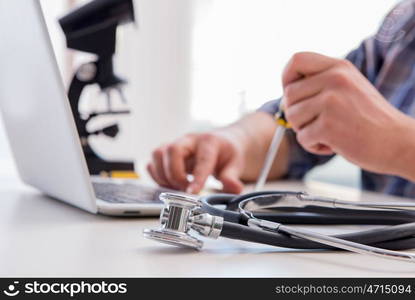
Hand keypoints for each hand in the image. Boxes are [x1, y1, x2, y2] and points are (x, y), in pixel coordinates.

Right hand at [147, 131, 244, 193]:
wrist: (221, 142)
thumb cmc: (227, 152)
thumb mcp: (236, 164)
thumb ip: (232, 177)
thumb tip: (234, 188)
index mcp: (209, 142)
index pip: (202, 159)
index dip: (197, 177)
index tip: (192, 193)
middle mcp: (189, 140)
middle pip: (172, 150)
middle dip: (175, 174)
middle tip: (185, 189)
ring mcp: (176, 145)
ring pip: (158, 154)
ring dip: (163, 175)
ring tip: (176, 187)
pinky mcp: (167, 153)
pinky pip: (153, 162)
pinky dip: (157, 177)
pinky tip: (170, 185)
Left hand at [282, 52, 414, 176]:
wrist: (398, 142)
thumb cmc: (370, 119)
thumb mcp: (349, 88)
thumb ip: (320, 84)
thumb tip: (286, 96)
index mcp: (339, 67)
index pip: (296, 60)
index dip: (287, 78)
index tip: (294, 96)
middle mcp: (335, 79)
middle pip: (289, 94)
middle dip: (297, 113)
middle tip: (316, 123)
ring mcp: (332, 102)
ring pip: (292, 117)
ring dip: (305, 131)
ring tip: (328, 133)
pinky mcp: (329, 126)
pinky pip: (302, 138)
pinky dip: (313, 146)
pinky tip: (333, 145)